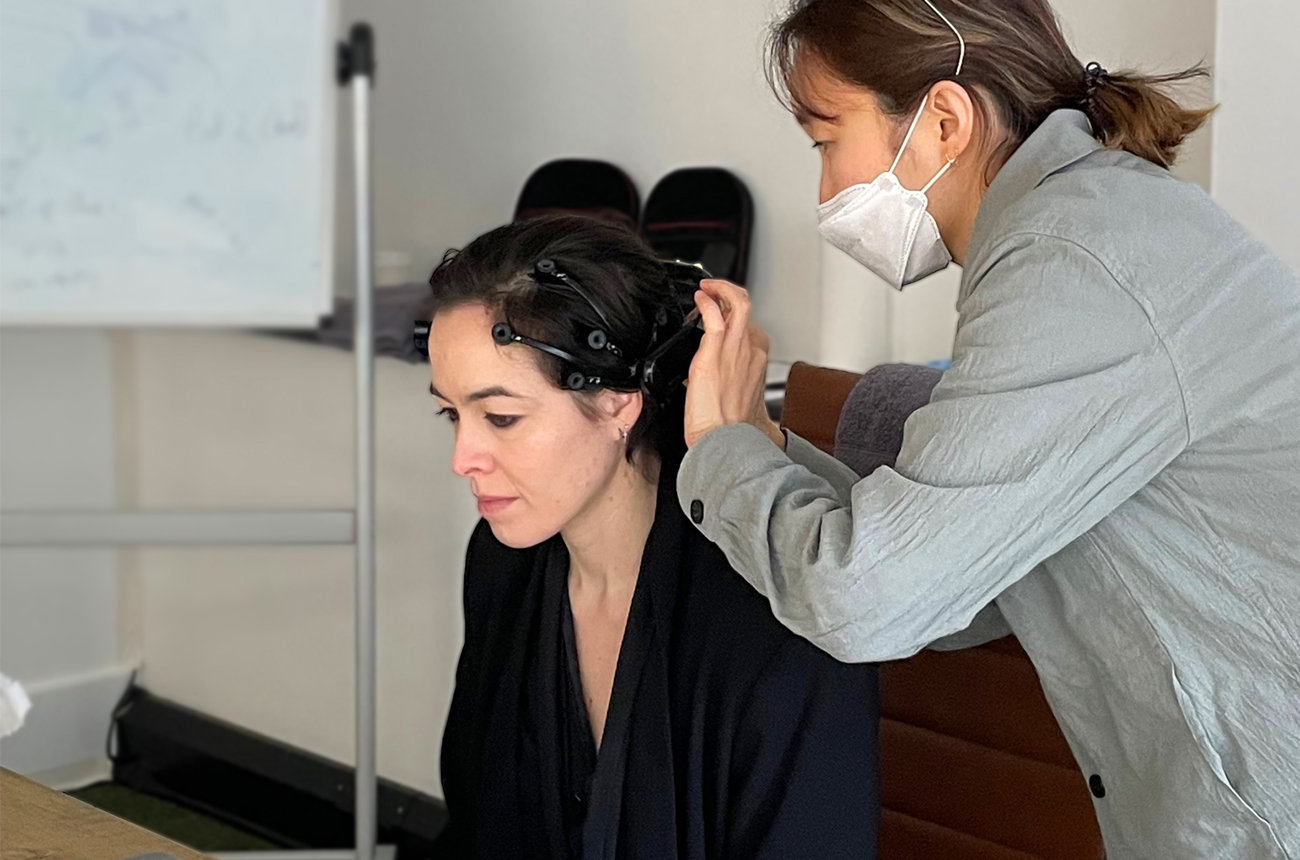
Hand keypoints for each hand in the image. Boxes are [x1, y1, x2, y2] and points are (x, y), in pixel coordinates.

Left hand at [683, 279, 785, 449]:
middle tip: (713, 290)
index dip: (733, 314)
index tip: (720, 312)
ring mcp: (734, 350)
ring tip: (707, 287)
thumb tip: (706, 378)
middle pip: (746, 308)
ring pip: (737, 303)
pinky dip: (707, 302)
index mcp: (756, 359)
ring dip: (720, 289)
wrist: (723, 438)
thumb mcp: (735, 395)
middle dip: (729, 293)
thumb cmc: (729, 425)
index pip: (748, 325)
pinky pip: (714, 318)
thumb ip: (728, 378)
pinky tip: (699, 299)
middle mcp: (750, 350)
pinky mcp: (713, 355)